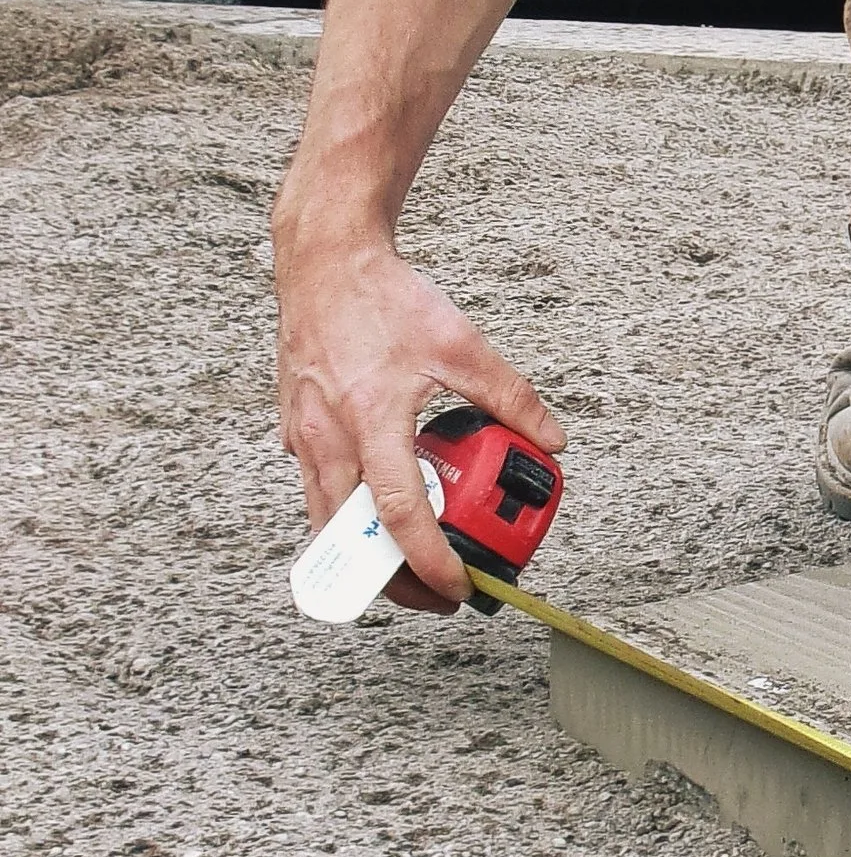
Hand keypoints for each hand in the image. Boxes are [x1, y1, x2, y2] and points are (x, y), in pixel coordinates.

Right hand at [276, 229, 562, 615]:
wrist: (323, 262)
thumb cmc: (382, 297)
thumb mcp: (461, 345)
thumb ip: (510, 397)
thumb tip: (550, 438)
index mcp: (372, 418)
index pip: (399, 514)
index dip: (428, 562)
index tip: (457, 588)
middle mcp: (328, 437)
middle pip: (353, 539)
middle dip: (393, 580)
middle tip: (434, 595)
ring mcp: (303, 437)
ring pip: (327, 522)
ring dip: (367, 552)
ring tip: (412, 562)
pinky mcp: (294, 431)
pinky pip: (318, 489)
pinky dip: (348, 511)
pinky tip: (382, 503)